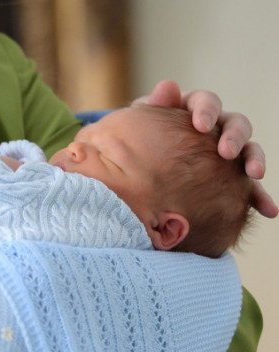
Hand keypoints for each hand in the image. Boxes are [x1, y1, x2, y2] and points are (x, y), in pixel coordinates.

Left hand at [134, 79, 277, 217]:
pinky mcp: (230, 174)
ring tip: (255, 174)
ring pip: (249, 150)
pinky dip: (259, 196)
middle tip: (226, 152)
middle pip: (236, 123)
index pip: (207, 101)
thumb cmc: (140, 135)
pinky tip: (267, 210)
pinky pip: (248, 185)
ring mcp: (227, 149)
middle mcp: (217, 126)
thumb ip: (154, 106)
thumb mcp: (143, 120)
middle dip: (234, 137)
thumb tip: (167, 86)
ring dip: (254, 160)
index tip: (201, 125)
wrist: (140, 157)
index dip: (206, 111)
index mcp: (195, 109)